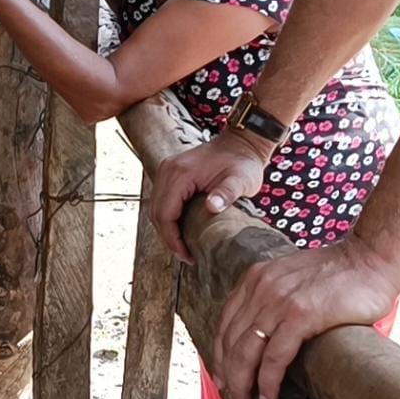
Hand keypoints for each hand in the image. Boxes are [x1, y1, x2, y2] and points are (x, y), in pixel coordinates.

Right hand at [150, 130, 273, 263]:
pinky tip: (182, 229)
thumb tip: (212, 207)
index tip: (187, 255)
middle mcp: (168, 170)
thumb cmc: (243, 161)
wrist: (242, 143)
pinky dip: (169, 217)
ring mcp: (168, 170)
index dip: (172, 239)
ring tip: (184, 246)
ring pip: (157, 207)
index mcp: (181, 173)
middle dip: (168, 237)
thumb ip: (226, 193)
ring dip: (167, 229)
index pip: (165, 213)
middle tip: (186, 255)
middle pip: (156, 212)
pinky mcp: (172, 173)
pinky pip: (163, 200)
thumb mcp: (241, 180)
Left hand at [213, 235, 399, 398]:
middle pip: (231, 339)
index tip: (222, 376)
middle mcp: (262, 287)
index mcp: (257, 277)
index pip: (226, 321)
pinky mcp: (301, 315)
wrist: (370, 260)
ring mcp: (280, 301)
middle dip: (228, 375)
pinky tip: (267, 397)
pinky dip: (267, 381)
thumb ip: (274, 298)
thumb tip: (264, 334)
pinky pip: (274, 356)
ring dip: (241, 383)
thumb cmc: (339, 275)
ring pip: (246, 351)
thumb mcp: (292, 278)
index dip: (219, 353)